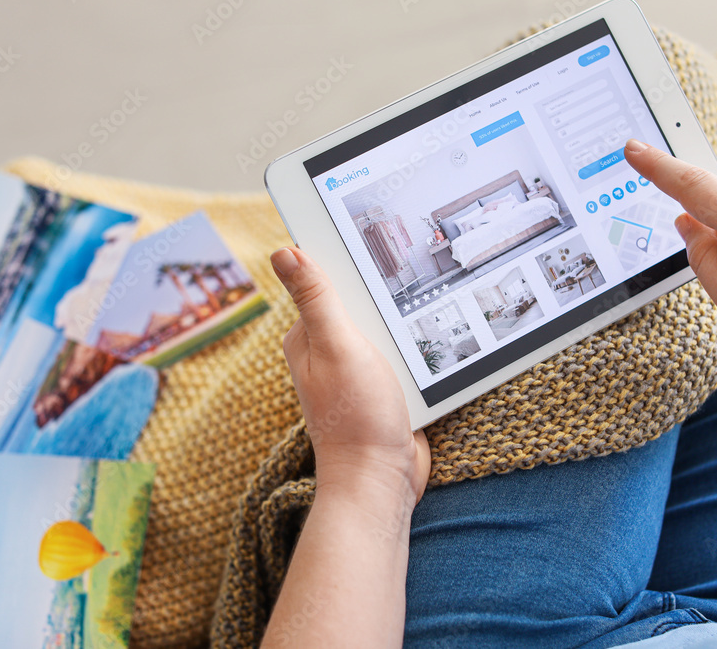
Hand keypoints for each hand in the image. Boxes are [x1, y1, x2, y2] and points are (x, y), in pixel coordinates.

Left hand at [271, 246, 430, 505]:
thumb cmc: (354, 416)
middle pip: (361, 302)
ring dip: (404, 322)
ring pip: (386, 327)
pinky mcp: (383, 386)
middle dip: (383, 292)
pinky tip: (433, 341)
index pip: (324, 280)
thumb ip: (316, 299)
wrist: (381, 479)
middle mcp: (328, 350)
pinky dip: (415, 348)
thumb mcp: (337, 346)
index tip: (376, 237)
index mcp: (307, 335)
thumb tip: (284, 251)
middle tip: (413, 274)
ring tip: (428, 306)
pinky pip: (401, 354)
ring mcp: (356, 369)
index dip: (348, 259)